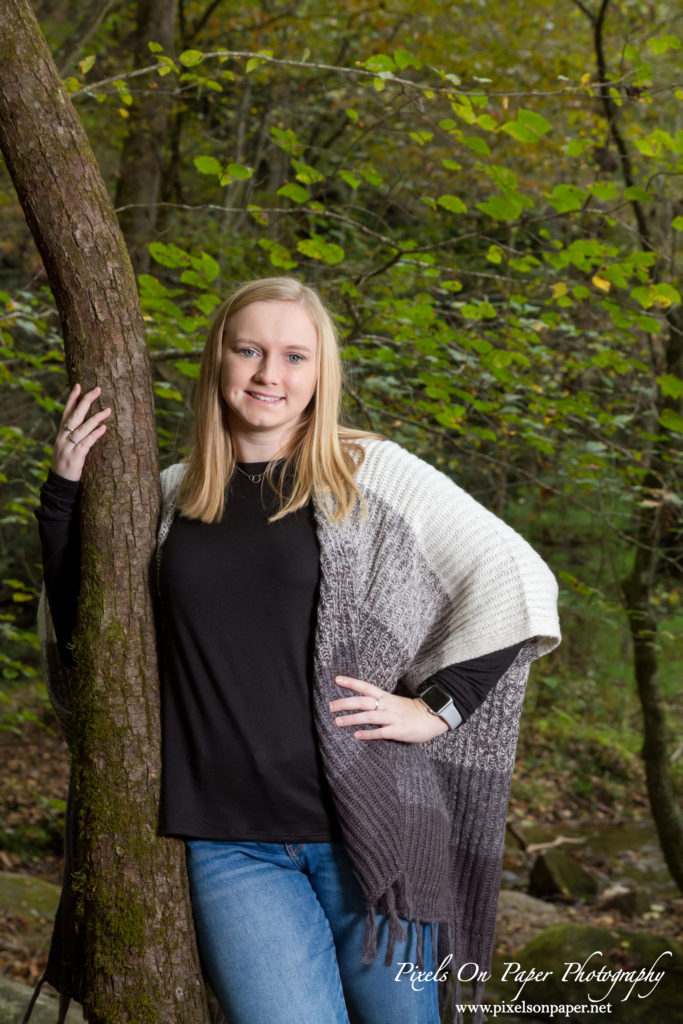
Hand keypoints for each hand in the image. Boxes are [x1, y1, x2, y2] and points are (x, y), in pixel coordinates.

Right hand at [51, 383, 110, 481]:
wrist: (59, 484)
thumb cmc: (67, 465)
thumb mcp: (67, 448)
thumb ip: (74, 437)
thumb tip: (89, 425)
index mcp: (60, 435)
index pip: (66, 413)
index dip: (72, 399)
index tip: (78, 385)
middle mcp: (62, 439)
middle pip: (74, 416)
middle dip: (85, 401)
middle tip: (97, 389)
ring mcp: (68, 448)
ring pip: (82, 428)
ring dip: (96, 418)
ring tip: (108, 410)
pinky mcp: (75, 458)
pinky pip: (86, 443)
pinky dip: (95, 434)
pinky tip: (103, 428)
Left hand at [329, 675, 448, 743]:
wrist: (433, 717)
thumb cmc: (412, 711)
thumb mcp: (395, 703)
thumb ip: (380, 704)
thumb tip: (362, 708)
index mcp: (386, 697)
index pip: (365, 687)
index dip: (351, 682)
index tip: (336, 679)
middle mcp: (387, 705)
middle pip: (362, 701)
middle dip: (344, 703)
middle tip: (329, 706)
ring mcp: (392, 717)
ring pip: (368, 716)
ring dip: (351, 719)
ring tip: (337, 722)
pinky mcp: (398, 730)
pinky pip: (380, 732)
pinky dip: (368, 734)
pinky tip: (356, 735)